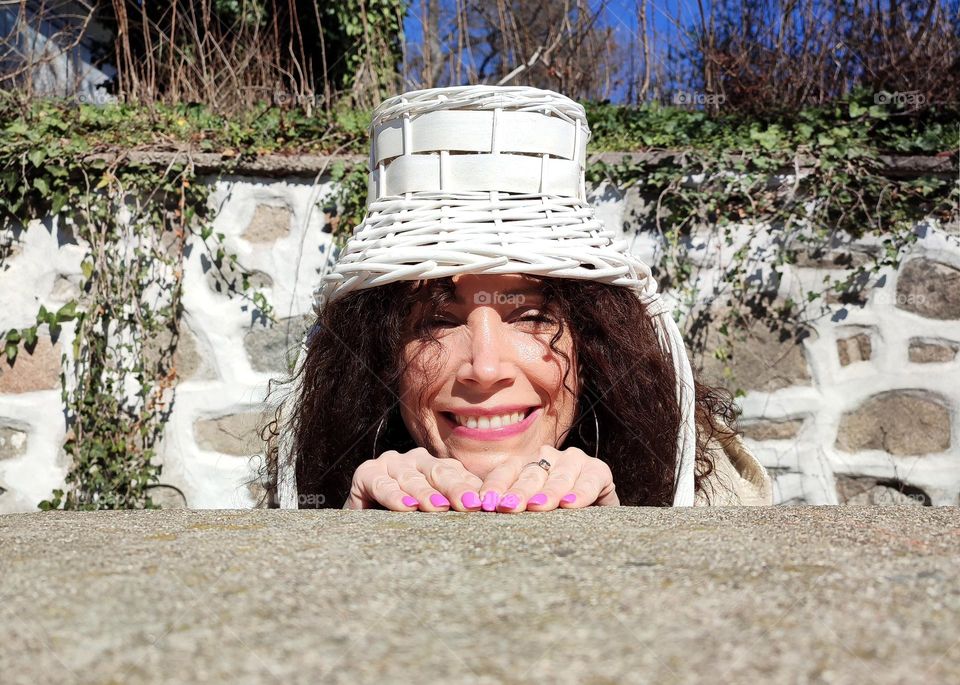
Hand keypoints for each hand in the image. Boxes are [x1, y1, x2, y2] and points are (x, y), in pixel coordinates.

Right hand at [343, 447, 484, 511]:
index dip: (473, 489)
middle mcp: (415, 461)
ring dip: (425, 493)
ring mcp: (391, 463)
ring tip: (439, 507)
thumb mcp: (433, 512)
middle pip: (439, 472)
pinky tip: (405, 507)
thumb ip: (457, 508)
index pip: (458, 474)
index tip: (488, 505)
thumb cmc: (405, 521)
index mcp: (436, 467)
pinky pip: (382, 484)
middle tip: (470, 505)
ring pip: (412, 478)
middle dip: (455, 489)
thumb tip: (491, 511)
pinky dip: (394, 496)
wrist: (361, 526)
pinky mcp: (366, 473)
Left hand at [477, 445, 618, 512]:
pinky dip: (580, 492)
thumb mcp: (530, 510)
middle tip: (507, 507)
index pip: (506, 472)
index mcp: (526, 464)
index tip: (484, 503)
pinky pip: (589, 480)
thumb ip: (509, 508)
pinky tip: (570, 503)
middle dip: (518, 491)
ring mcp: (573, 461)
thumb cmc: (555, 515)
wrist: (596, 518)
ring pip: (558, 476)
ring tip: (538, 506)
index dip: (495, 487)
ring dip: (548, 492)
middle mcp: (547, 457)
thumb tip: (477, 515)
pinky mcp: (598, 470)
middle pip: (530, 474)